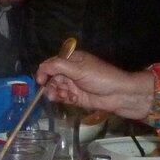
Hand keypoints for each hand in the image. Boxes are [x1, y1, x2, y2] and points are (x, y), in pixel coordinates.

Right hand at [35, 49, 155, 120]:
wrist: (118, 94)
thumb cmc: (100, 77)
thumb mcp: (78, 68)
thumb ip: (57, 66)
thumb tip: (41, 68)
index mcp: (72, 60)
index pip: (51, 63)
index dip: (43, 71)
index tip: (40, 81)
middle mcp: (71, 71)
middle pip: (51, 78)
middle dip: (50, 85)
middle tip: (52, 93)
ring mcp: (73, 84)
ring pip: (56, 89)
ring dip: (56, 93)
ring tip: (62, 96)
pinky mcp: (76, 97)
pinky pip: (63, 98)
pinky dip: (64, 99)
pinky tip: (71, 99)